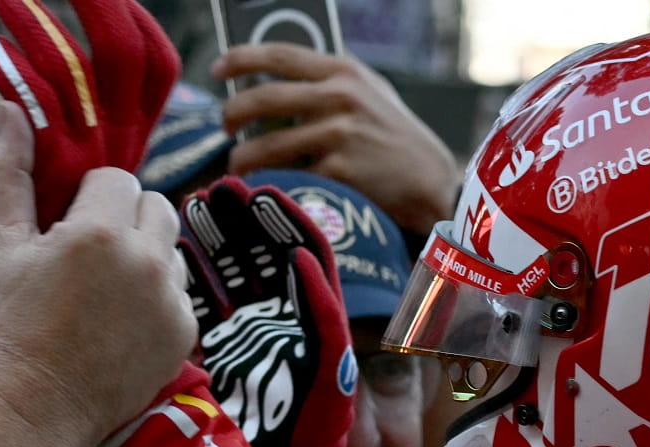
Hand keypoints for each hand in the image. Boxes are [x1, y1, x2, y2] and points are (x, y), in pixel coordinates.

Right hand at [0, 105, 194, 446]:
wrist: (34, 412)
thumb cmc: (8, 327)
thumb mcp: (0, 248)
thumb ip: (10, 175)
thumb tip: (12, 110)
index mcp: (100, 232)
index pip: (117, 179)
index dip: (90, 199)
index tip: (67, 231)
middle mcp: (146, 260)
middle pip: (157, 205)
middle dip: (127, 220)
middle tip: (90, 256)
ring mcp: (171, 300)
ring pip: (171, 249)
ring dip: (146, 257)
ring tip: (104, 293)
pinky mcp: (185, 333)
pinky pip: (180, 294)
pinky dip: (156, 300)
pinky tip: (120, 325)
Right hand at [181, 177, 355, 446]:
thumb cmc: (318, 415)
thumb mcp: (329, 360)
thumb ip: (319, 309)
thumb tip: (302, 256)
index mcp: (312, 310)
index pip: (300, 251)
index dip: (282, 219)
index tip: (261, 192)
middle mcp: (281, 313)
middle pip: (261, 253)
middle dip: (243, 219)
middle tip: (220, 188)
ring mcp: (250, 327)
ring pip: (232, 272)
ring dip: (216, 239)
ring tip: (195, 205)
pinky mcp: (223, 346)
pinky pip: (207, 303)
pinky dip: (195, 277)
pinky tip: (178, 251)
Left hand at [217, 43, 457, 232]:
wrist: (430, 182)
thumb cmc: (396, 137)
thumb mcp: (372, 92)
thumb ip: (334, 79)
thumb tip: (281, 72)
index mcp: (344, 71)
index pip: (279, 54)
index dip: (241, 58)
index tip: (218, 70)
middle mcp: (340, 97)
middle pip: (263, 98)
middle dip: (233, 113)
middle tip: (225, 126)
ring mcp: (340, 134)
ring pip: (268, 145)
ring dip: (242, 159)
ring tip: (238, 166)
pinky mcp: (340, 172)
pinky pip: (290, 177)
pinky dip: (272, 185)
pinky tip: (266, 189)